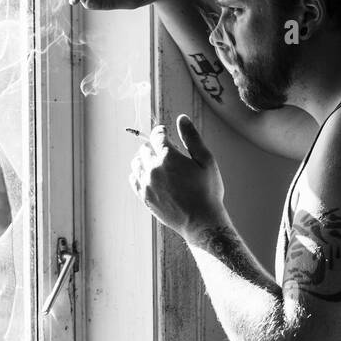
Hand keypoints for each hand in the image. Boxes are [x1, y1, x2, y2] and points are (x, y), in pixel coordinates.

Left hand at [129, 116, 227, 240]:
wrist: (201, 221)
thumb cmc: (207, 191)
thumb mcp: (206, 160)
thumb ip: (192, 137)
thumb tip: (182, 118)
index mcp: (168, 157)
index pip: (157, 135)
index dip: (161, 131)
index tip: (165, 133)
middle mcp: (153, 169)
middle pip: (145, 148)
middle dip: (154, 146)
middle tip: (165, 152)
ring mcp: (146, 184)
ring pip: (136, 163)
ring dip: (144, 159)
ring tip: (156, 164)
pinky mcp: (144, 197)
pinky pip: (133, 179)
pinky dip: (138, 174)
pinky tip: (148, 176)